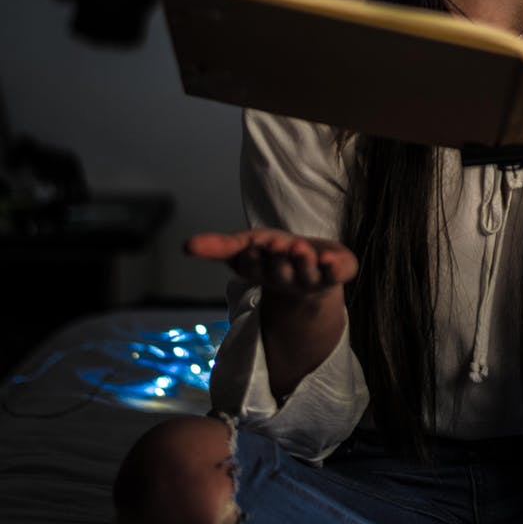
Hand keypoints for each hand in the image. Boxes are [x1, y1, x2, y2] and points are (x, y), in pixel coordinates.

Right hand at [185, 228, 358, 297]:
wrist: (314, 268)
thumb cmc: (274, 254)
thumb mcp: (245, 246)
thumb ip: (219, 246)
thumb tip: (185, 246)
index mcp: (261, 270)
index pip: (252, 267)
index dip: (251, 259)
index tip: (250, 247)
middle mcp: (284, 277)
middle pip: (278, 270)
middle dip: (278, 259)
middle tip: (277, 245)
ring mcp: (310, 278)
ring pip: (306, 273)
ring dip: (303, 261)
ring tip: (299, 247)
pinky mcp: (334, 274)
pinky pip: (336, 272)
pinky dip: (333, 267)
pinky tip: (329, 259)